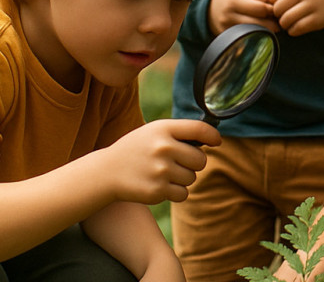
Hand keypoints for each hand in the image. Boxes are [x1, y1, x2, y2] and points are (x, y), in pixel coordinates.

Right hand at [99, 119, 220, 204]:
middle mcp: (163, 148)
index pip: (199, 129)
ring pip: (192, 178)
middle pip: (201, 160)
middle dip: (194, 163)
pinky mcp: (157, 190)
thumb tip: (213, 139)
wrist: (106, 172)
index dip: (213, 136)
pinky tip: (159, 185)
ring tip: (163, 173)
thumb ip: (179, 133)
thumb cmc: (136, 150)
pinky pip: (183, 194)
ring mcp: (160, 170)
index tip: (216, 142)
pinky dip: (176, 192)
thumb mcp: (154, 132)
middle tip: (178, 163)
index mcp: (163, 129)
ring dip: (183, 179)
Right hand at [208, 0, 278, 34]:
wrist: (208, 8)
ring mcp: (227, 30)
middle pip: (259, 22)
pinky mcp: (228, 39)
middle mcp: (228, 17)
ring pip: (254, 33)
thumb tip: (273, 5)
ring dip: (267, 30)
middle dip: (272, 21)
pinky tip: (262, 31)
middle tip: (278, 19)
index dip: (272, 8)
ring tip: (273, 25)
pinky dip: (257, 35)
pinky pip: (248, 39)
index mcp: (233, 1)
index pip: (260, 8)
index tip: (277, 7)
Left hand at [254, 0, 323, 35]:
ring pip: (286, 19)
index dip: (271, 2)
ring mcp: (313, 5)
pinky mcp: (317, 19)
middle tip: (281, 14)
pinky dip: (292, 30)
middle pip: (277, 7)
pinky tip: (295, 26)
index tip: (277, 4)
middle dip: (276, 14)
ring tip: (287, 21)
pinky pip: (296, 29)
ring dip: (283, 23)